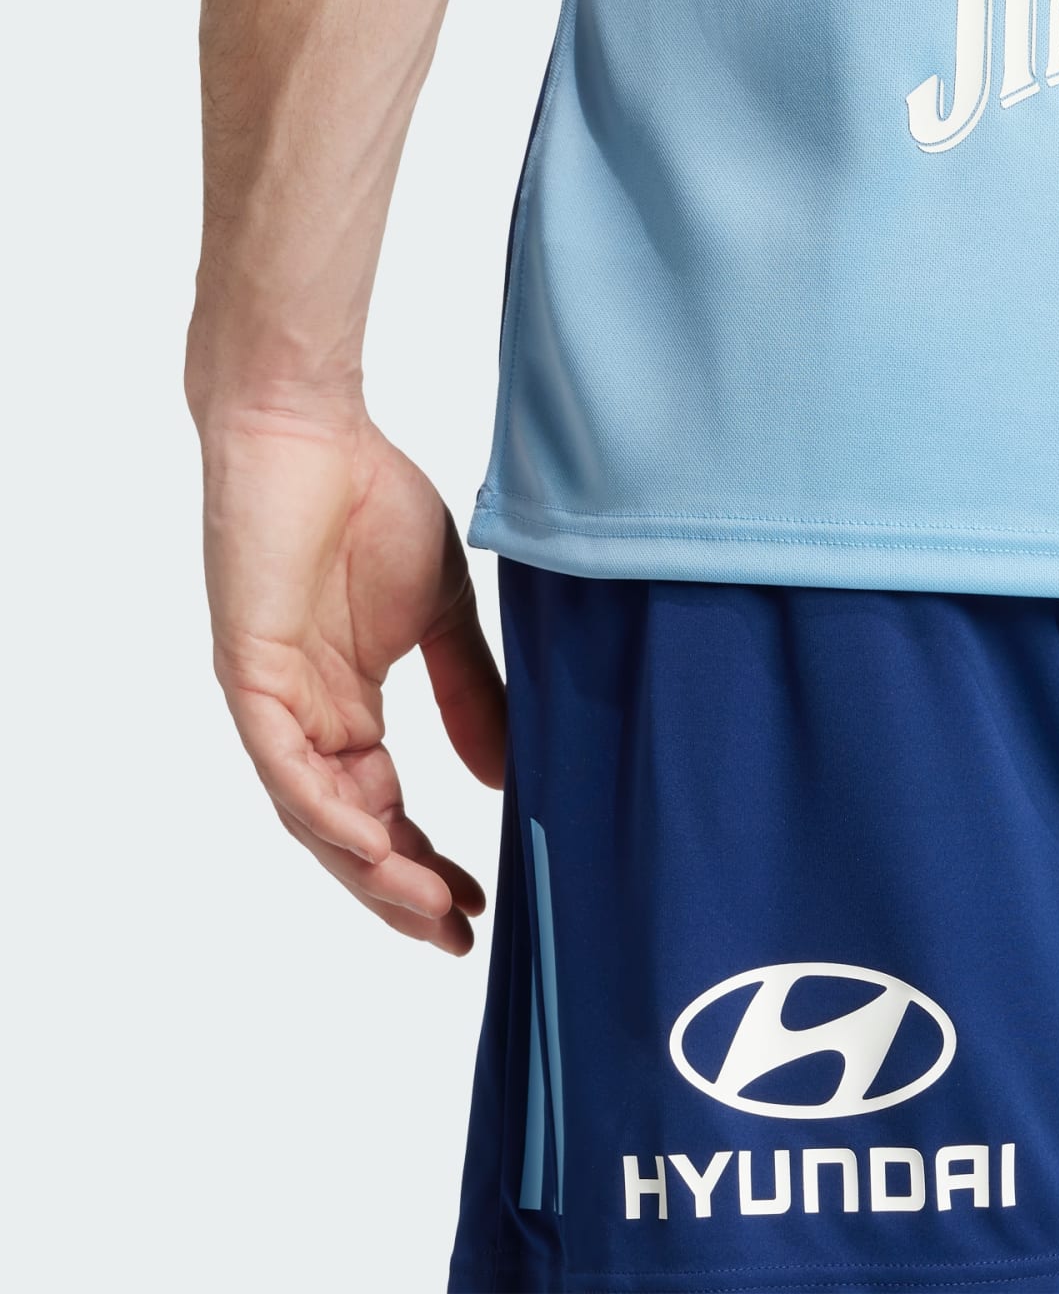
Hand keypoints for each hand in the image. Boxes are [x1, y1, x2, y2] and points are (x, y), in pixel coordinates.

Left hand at [197, 406, 504, 952]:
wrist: (313, 431)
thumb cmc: (374, 503)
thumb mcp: (445, 614)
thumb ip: (471, 693)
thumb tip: (505, 776)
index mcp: (347, 705)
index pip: (384, 807)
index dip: (427, 860)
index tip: (478, 901)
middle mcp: (304, 718)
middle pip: (347, 831)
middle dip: (399, 889)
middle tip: (455, 931)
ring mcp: (275, 701)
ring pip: (313, 816)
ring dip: (369, 868)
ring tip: (426, 908)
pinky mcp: (250, 675)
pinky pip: (283, 765)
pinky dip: (326, 811)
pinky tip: (372, 845)